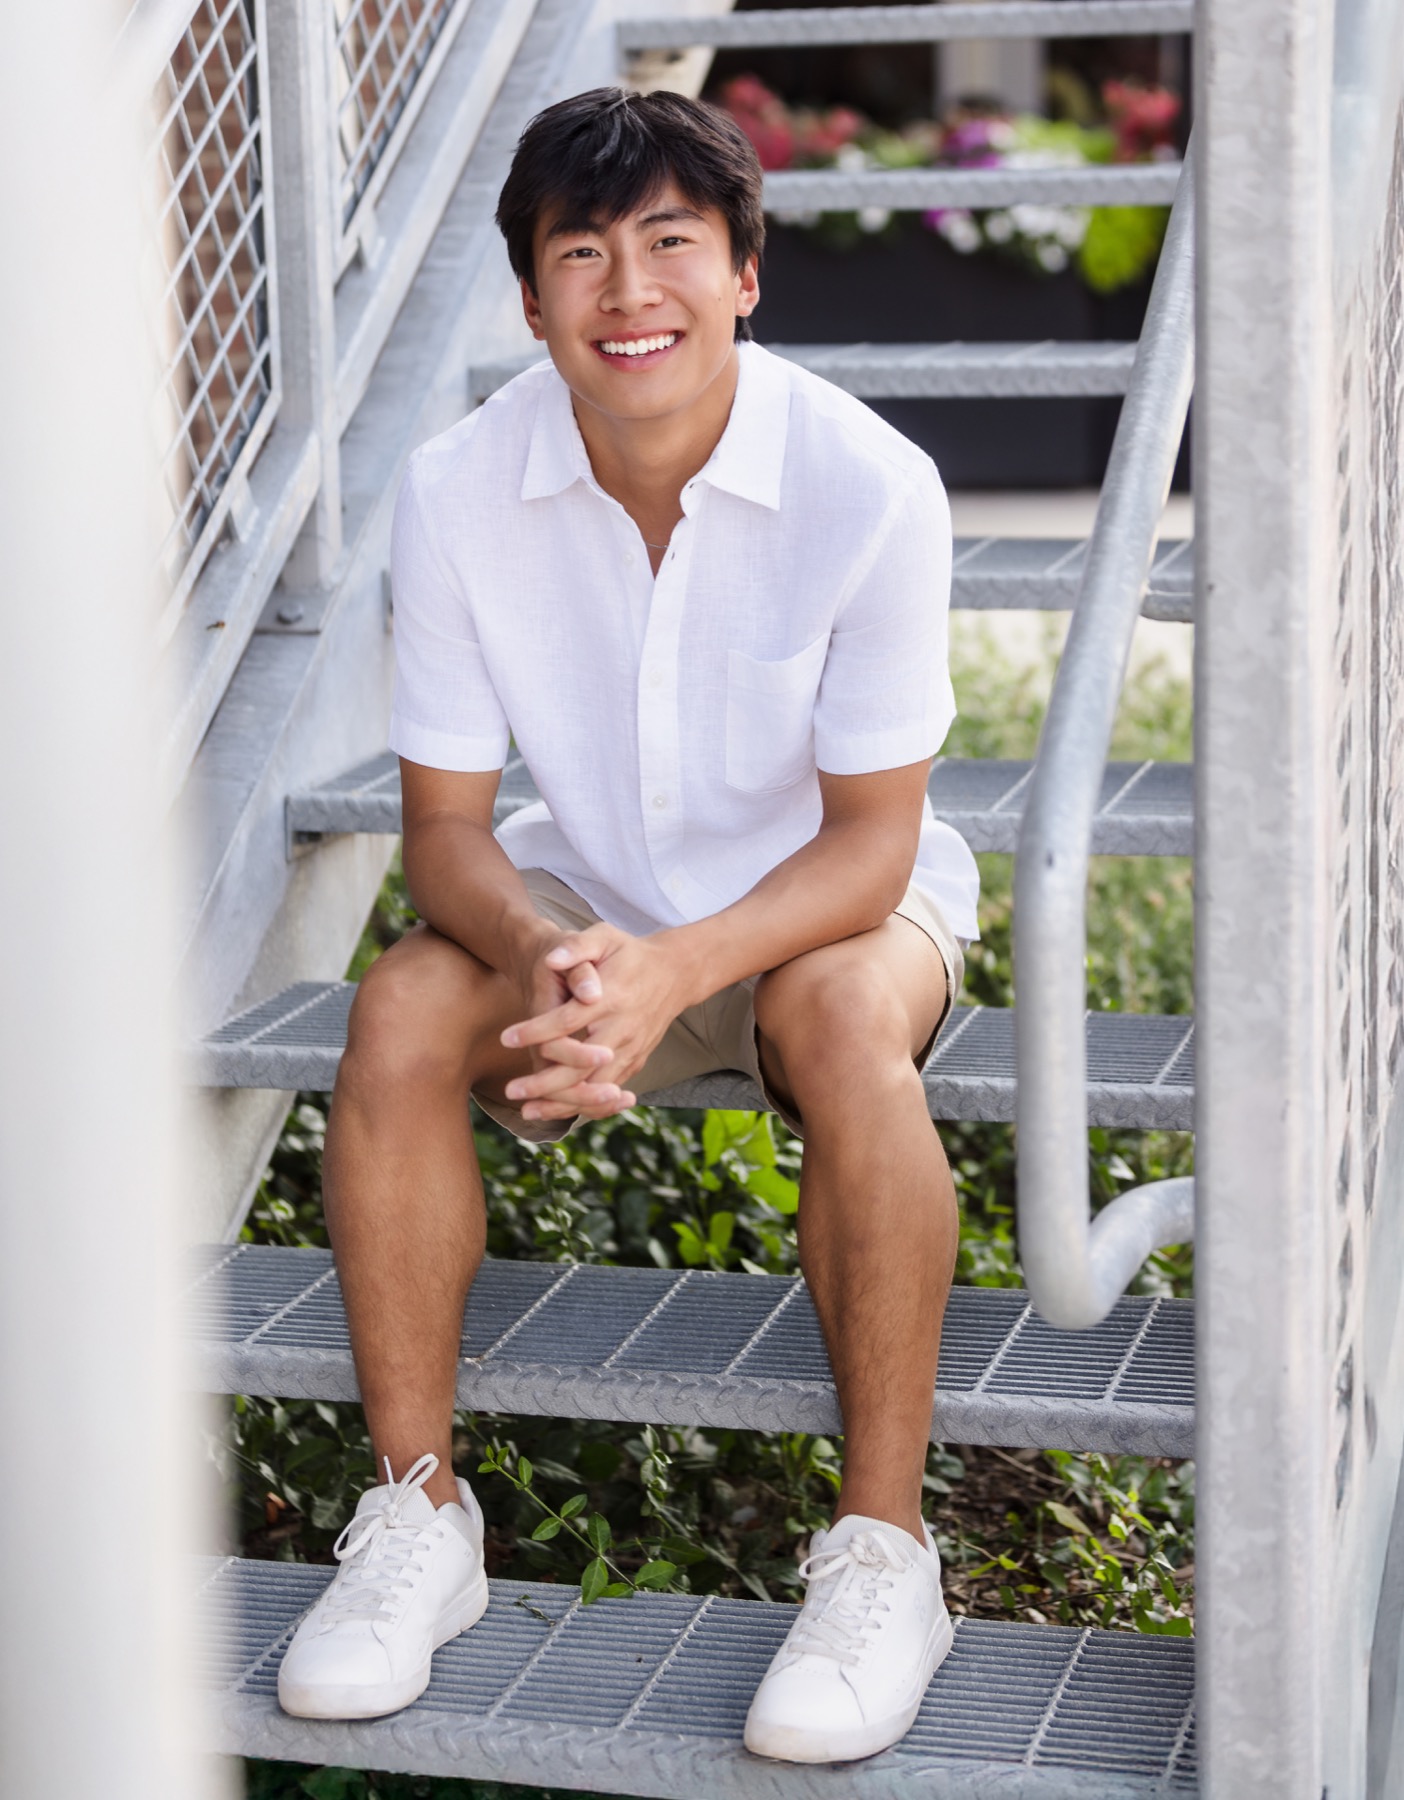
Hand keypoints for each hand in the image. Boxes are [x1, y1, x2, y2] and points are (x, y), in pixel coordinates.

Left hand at [501, 926, 626, 1121]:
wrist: (675, 973)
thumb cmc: (630, 953)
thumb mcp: (605, 937)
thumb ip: (577, 946)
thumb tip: (550, 959)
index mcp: (611, 998)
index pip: (568, 1020)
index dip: (536, 1031)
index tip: (507, 1038)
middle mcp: (622, 1029)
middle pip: (581, 1066)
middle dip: (544, 1082)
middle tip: (511, 1090)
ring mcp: (632, 1049)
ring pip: (596, 1087)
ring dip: (562, 1102)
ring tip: (528, 1111)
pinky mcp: (636, 1061)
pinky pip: (609, 1091)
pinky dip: (583, 1105)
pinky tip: (557, 1111)